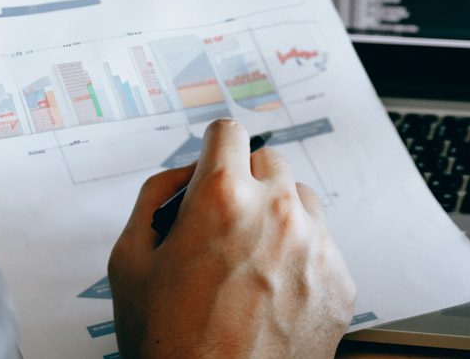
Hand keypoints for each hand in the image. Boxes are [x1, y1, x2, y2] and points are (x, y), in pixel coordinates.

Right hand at [109, 119, 355, 358]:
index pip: (228, 132)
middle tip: (223, 223)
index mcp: (223, 198)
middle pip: (270, 161)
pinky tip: (271, 293)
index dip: (213, 149)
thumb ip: (154, 198)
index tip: (213, 164)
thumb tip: (183, 175)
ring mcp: (315, 246)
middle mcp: (277, 212)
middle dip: (246, 182)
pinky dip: (300, 260)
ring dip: (278, 217)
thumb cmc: (172, 344)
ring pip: (301, 201)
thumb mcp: (129, 262)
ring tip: (248, 262)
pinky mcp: (340, 282)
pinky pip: (323, 247)